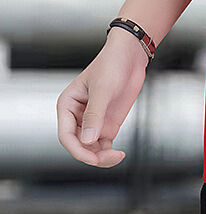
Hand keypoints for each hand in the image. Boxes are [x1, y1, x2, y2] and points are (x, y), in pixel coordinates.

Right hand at [56, 28, 148, 166]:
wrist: (131, 56)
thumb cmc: (112, 64)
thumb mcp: (103, 89)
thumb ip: (95, 115)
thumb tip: (88, 141)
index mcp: (67, 105)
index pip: (66, 135)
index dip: (77, 149)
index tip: (92, 157)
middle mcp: (78, 116)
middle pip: (78, 145)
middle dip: (91, 155)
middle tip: (109, 158)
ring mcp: (94, 121)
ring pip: (91, 148)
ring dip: (100, 157)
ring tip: (117, 157)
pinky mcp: (108, 123)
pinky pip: (104, 145)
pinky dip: (109, 153)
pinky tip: (119, 155)